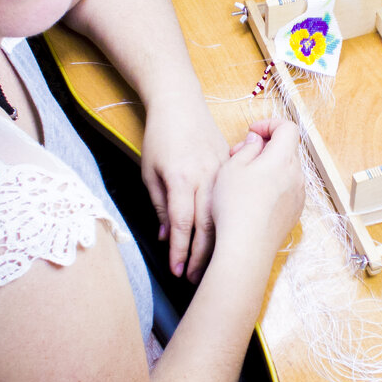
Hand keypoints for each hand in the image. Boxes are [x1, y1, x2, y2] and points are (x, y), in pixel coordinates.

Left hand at [140, 102, 228, 280]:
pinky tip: (227, 235)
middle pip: (206, 225)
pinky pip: (231, 198)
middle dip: (201, 255)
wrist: (181, 103)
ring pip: (223, 214)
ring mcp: (221, 171)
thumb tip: (165, 236)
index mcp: (181, 178)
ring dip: (217, 242)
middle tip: (196, 278)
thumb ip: (159, 204)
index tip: (177, 271)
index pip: (182, 223)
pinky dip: (228, 219)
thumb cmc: (161, 136)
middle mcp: (205, 176)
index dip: (180, 251)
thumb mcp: (150, 171)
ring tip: (212, 265)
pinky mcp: (231, 166)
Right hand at [210, 119, 305, 260]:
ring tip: (243, 180)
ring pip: (286, 171)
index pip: (288, 128)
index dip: (270, 124)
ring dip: (267, 168)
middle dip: (264, 147)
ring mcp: (298, 196)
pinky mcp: (294, 213)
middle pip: (287, 149)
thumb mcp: (232, 168)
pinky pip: (286, 190)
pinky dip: (272, 186)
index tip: (252, 132)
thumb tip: (256, 141)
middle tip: (239, 156)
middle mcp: (297, 176)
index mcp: (283, 159)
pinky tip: (252, 199)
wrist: (247, 248)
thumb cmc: (236, 206)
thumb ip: (247, 148)